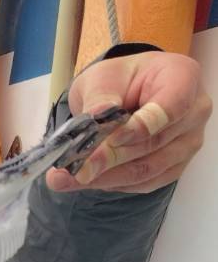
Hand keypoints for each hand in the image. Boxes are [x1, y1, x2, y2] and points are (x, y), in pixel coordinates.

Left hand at [46, 51, 210, 193]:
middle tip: (73, 169)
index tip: (110, 140)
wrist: (127, 93)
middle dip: (109, 159)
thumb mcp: (103, 78)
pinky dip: (112, 184)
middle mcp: (194, 112)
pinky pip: (144, 183)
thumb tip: (96, 118)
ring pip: (147, 170)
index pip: (170, 107)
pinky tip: (85, 180)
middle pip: (154, 144)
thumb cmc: (119, 80)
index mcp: (183, 78)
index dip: (141, 127)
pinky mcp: (174, 167)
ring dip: (104, 178)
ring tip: (66, 180)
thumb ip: (101, 98)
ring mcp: (187, 143)